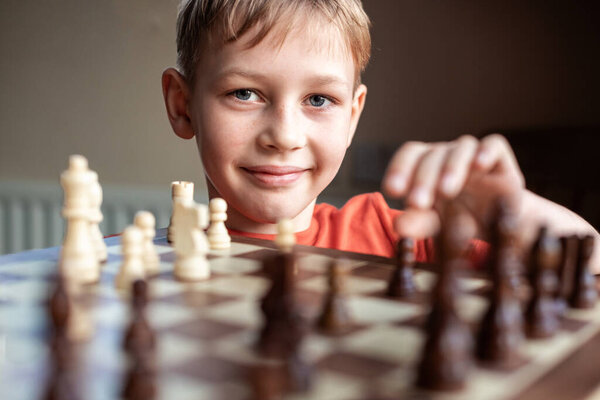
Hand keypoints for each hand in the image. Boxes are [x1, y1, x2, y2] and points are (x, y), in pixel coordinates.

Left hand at [382, 134, 524, 238]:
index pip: (410, 154)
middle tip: (417, 203)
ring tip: (446, 192)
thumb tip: (397, 225)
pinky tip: (479, 165)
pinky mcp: (499, 158)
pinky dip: (486, 151)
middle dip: (423, 179)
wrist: (497, 226)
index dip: (399, 169)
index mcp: (426, 164)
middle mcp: (448, 154)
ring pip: (461, 148)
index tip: (392, 190)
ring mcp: (473, 154)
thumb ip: (417, 222)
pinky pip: (494, 144)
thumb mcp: (435, 224)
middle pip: (433, 155)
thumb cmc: (458, 219)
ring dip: (452, 168)